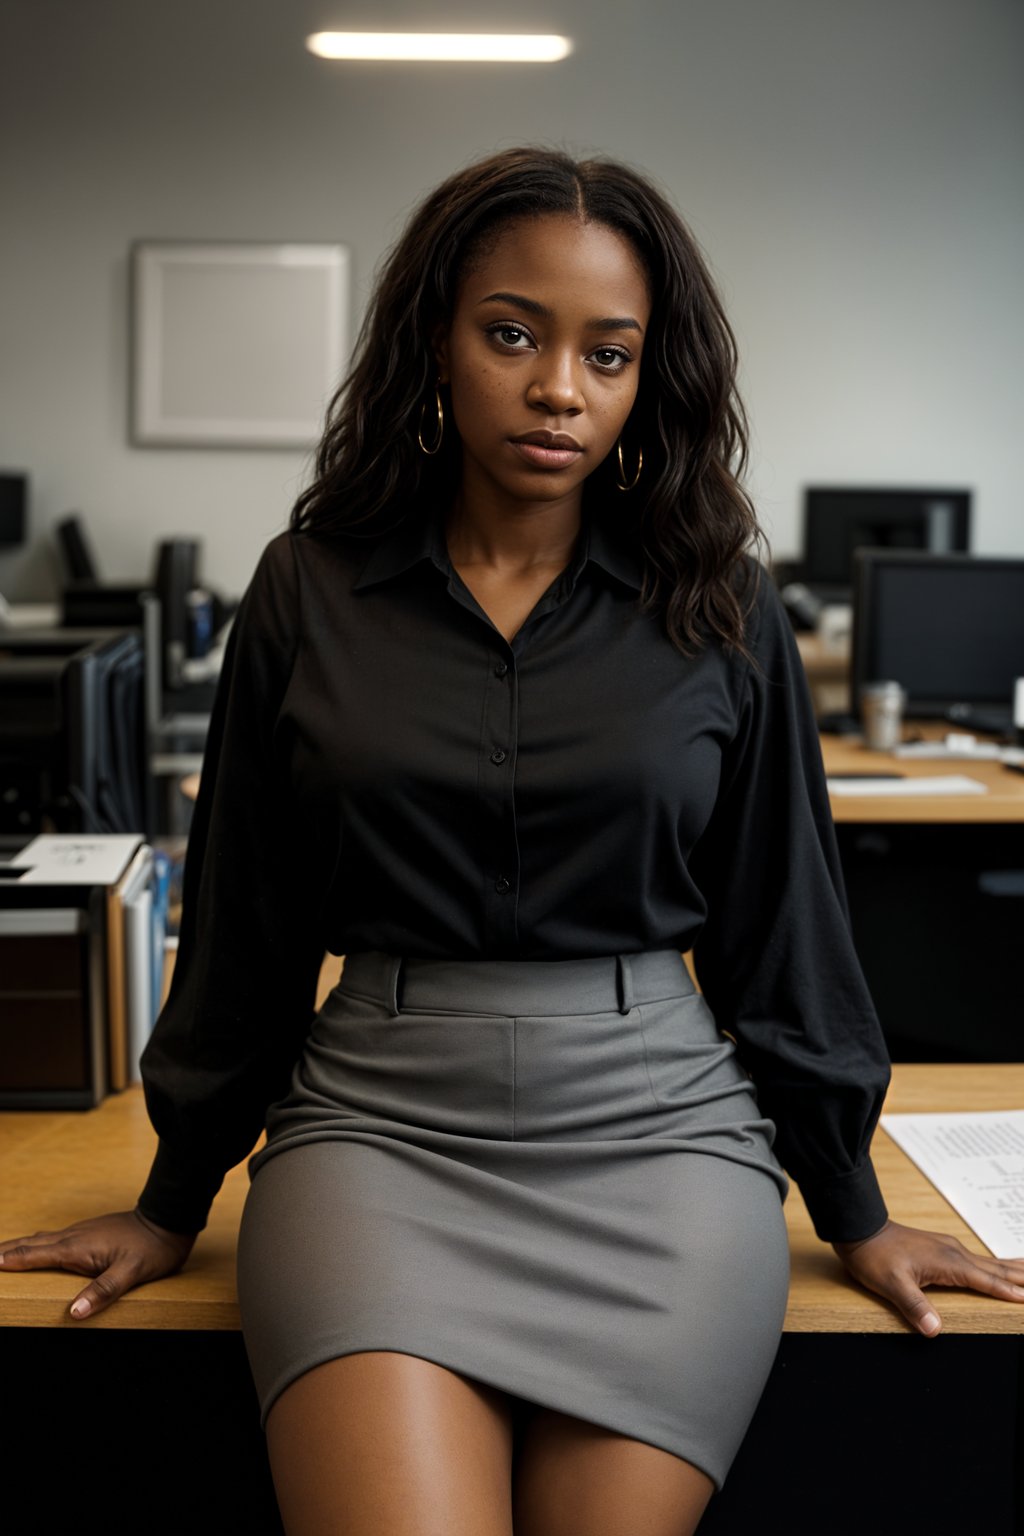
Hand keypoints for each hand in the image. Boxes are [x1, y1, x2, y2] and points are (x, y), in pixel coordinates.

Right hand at [0, 1210, 195, 1319]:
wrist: (167, 1219)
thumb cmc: (151, 1248)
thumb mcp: (130, 1273)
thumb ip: (103, 1291)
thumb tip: (74, 1313)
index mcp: (76, 1248)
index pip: (33, 1255)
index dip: (9, 1261)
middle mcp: (73, 1237)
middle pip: (31, 1244)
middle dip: (5, 1251)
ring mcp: (81, 1232)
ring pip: (41, 1240)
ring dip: (18, 1246)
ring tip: (1, 1254)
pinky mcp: (89, 1232)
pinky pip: (54, 1239)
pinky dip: (36, 1245)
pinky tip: (38, 1249)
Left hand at [833, 1219, 1023, 1335]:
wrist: (860, 1230)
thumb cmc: (874, 1256)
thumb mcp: (891, 1284)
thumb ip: (914, 1306)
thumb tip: (934, 1330)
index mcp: (949, 1263)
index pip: (988, 1282)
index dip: (1010, 1293)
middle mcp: (954, 1253)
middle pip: (996, 1270)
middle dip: (1021, 1278)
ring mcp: (949, 1248)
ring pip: (990, 1262)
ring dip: (1013, 1270)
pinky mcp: (943, 1249)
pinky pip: (978, 1259)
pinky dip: (996, 1265)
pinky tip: (1000, 1266)